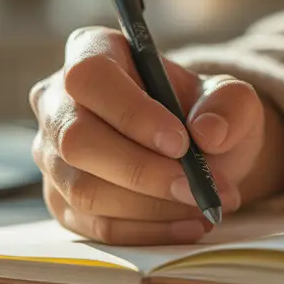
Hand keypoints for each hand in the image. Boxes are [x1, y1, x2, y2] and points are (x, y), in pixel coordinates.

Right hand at [29, 26, 283, 245]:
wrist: (200, 150)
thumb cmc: (204, 111)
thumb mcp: (231, 98)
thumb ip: (230, 106)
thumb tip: (209, 132)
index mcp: (92, 51)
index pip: (91, 77)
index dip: (131, 112)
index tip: (181, 142)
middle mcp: (58, 101)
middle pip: (77, 140)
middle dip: (142, 171)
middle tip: (198, 187)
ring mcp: (53, 155)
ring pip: (85, 190)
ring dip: (152, 207)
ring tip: (205, 205)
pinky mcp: (63, 201)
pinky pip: (96, 226)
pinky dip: (148, 232)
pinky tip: (189, 225)